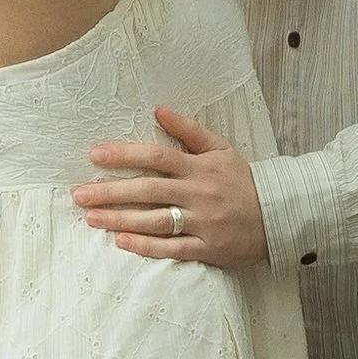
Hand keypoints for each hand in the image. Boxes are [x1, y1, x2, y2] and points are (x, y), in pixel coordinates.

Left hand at [72, 107, 268, 268]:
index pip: (156, 156)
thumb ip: (189, 130)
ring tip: (91, 218)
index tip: (95, 156)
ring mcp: (202, 222)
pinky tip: (121, 242)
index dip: (125, 155)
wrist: (278, 215)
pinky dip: (146, 246)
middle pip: (148, 190)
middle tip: (79, 194)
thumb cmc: (242, 181)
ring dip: (120, 219)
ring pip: (155, 220)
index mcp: (199, 167)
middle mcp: (198, 193)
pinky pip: (172, 248)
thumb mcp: (221, 149)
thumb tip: (158, 110)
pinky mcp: (207, 248)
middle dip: (111, 192)